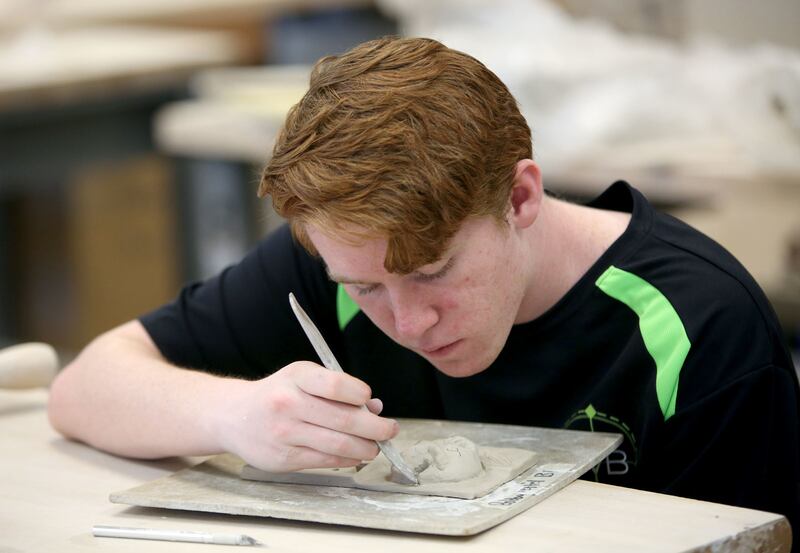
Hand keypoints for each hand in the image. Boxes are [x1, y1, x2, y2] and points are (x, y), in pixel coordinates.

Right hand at [214, 361, 397, 471]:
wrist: (233, 415)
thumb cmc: (278, 393)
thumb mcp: (303, 378)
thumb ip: (337, 390)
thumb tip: (375, 408)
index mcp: (297, 377)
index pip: (337, 386)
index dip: (360, 395)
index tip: (369, 399)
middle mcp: (288, 404)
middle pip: (345, 421)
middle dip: (376, 428)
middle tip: (390, 429)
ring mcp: (285, 433)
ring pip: (339, 445)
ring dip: (366, 448)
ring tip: (375, 446)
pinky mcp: (284, 458)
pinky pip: (325, 460)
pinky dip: (347, 459)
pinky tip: (355, 455)